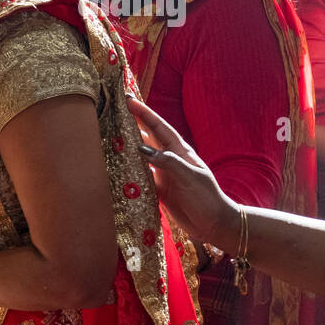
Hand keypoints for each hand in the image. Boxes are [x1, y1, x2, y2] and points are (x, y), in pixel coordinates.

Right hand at [127, 96, 237, 247]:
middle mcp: (169, 159)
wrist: (214, 224)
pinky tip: (115, 165)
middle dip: (133, 123)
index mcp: (180, 152)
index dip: (144, 114)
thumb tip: (142, 148)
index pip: (159, 128)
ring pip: (141, 155)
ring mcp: (162, 174)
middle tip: (115, 110)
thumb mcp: (190, 177)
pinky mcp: (157, 189)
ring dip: (127, 144)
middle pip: (148, 137)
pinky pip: (139, 175)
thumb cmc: (207, 198)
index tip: (129, 101)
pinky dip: (127, 169)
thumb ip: (168, 162)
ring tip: (110, 133)